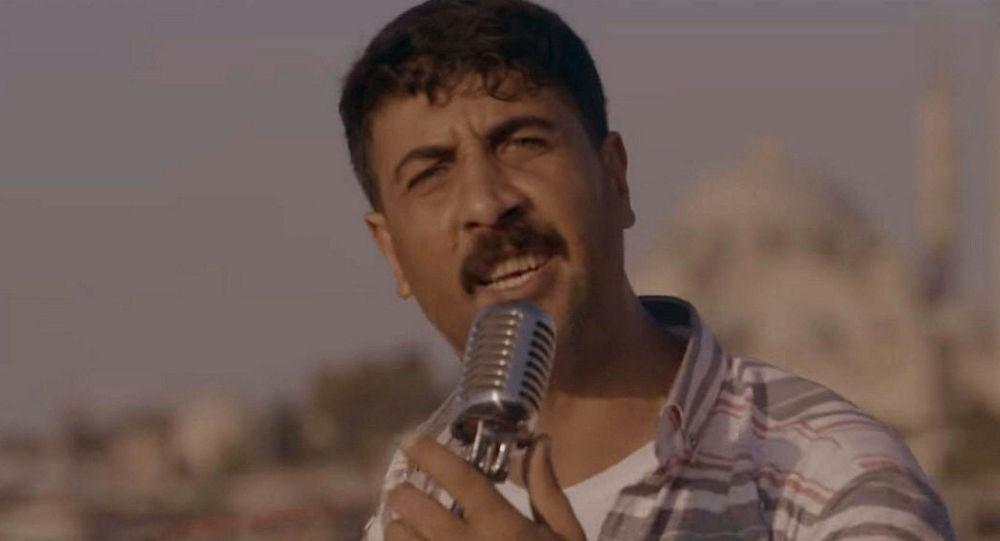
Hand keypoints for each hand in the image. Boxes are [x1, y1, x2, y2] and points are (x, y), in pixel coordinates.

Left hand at [385, 433, 585, 540]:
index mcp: (505, 528)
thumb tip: (539, 443)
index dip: (431, 454)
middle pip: (417, 507)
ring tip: (401, 523)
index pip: (460, 479)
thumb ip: (547, 491)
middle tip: (403, 488)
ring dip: (396, 526)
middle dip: (404, 492)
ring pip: (400, 540)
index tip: (412, 440)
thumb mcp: (568, 536)